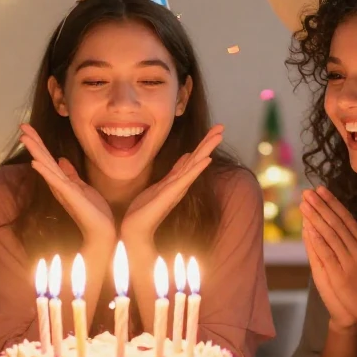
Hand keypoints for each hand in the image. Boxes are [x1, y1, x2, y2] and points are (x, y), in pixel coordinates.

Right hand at [20, 123, 115, 245]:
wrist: (103, 231)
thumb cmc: (94, 212)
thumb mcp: (82, 187)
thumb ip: (71, 174)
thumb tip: (61, 159)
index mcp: (61, 181)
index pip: (47, 158)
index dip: (38, 143)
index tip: (28, 128)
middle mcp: (58, 185)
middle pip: (43, 159)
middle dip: (33, 142)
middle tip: (21, 125)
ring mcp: (63, 190)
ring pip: (46, 166)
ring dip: (35, 151)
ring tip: (25, 137)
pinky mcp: (70, 196)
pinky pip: (55, 181)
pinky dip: (44, 171)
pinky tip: (34, 162)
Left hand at [121, 124, 223, 239]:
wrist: (135, 229)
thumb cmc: (145, 209)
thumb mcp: (160, 185)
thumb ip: (174, 172)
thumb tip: (186, 156)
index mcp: (177, 180)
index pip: (193, 158)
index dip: (203, 143)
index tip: (215, 129)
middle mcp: (180, 184)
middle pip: (197, 159)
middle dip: (208, 142)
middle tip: (221, 127)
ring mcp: (176, 189)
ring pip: (194, 165)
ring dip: (206, 150)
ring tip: (218, 136)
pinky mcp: (170, 195)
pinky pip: (185, 178)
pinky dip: (196, 168)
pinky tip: (207, 159)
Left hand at [300, 187, 356, 327]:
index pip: (346, 218)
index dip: (332, 203)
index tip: (320, 190)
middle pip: (336, 223)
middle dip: (321, 206)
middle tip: (307, 192)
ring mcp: (349, 261)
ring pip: (330, 235)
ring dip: (316, 219)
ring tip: (304, 205)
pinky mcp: (341, 274)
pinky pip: (328, 254)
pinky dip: (318, 241)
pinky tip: (308, 229)